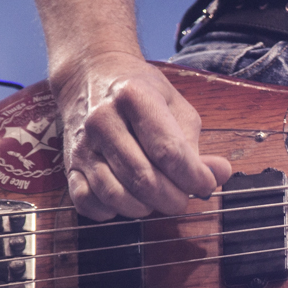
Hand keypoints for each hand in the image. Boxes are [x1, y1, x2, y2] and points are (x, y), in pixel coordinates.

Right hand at [52, 51, 232, 219]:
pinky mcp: (70, 164)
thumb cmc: (139, 92)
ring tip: (158, 199)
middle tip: (184, 197)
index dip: (193, 176)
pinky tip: (128, 201)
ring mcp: (83, 144)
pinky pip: (87, 202)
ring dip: (145, 207)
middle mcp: (103, 120)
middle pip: (143, 177)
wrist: (92, 75)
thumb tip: (218, 174)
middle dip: (172, 198)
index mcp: (133, 97)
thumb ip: (196, 144)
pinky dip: (111, 211)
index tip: (206, 183)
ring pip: (115, 194)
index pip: (168, 151)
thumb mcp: (176, 107)